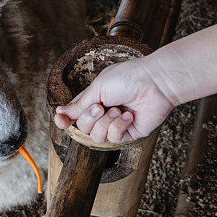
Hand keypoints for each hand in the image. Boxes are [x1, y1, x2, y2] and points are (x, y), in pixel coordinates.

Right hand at [53, 58, 178, 143]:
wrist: (155, 84)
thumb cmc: (128, 78)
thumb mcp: (98, 88)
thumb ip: (79, 104)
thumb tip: (60, 112)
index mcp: (94, 98)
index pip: (74, 113)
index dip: (65, 119)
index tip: (61, 120)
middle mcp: (103, 112)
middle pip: (83, 127)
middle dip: (89, 118)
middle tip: (100, 107)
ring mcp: (115, 123)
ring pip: (96, 137)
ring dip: (105, 123)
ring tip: (118, 110)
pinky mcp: (128, 133)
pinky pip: (114, 139)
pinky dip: (119, 126)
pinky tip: (128, 116)